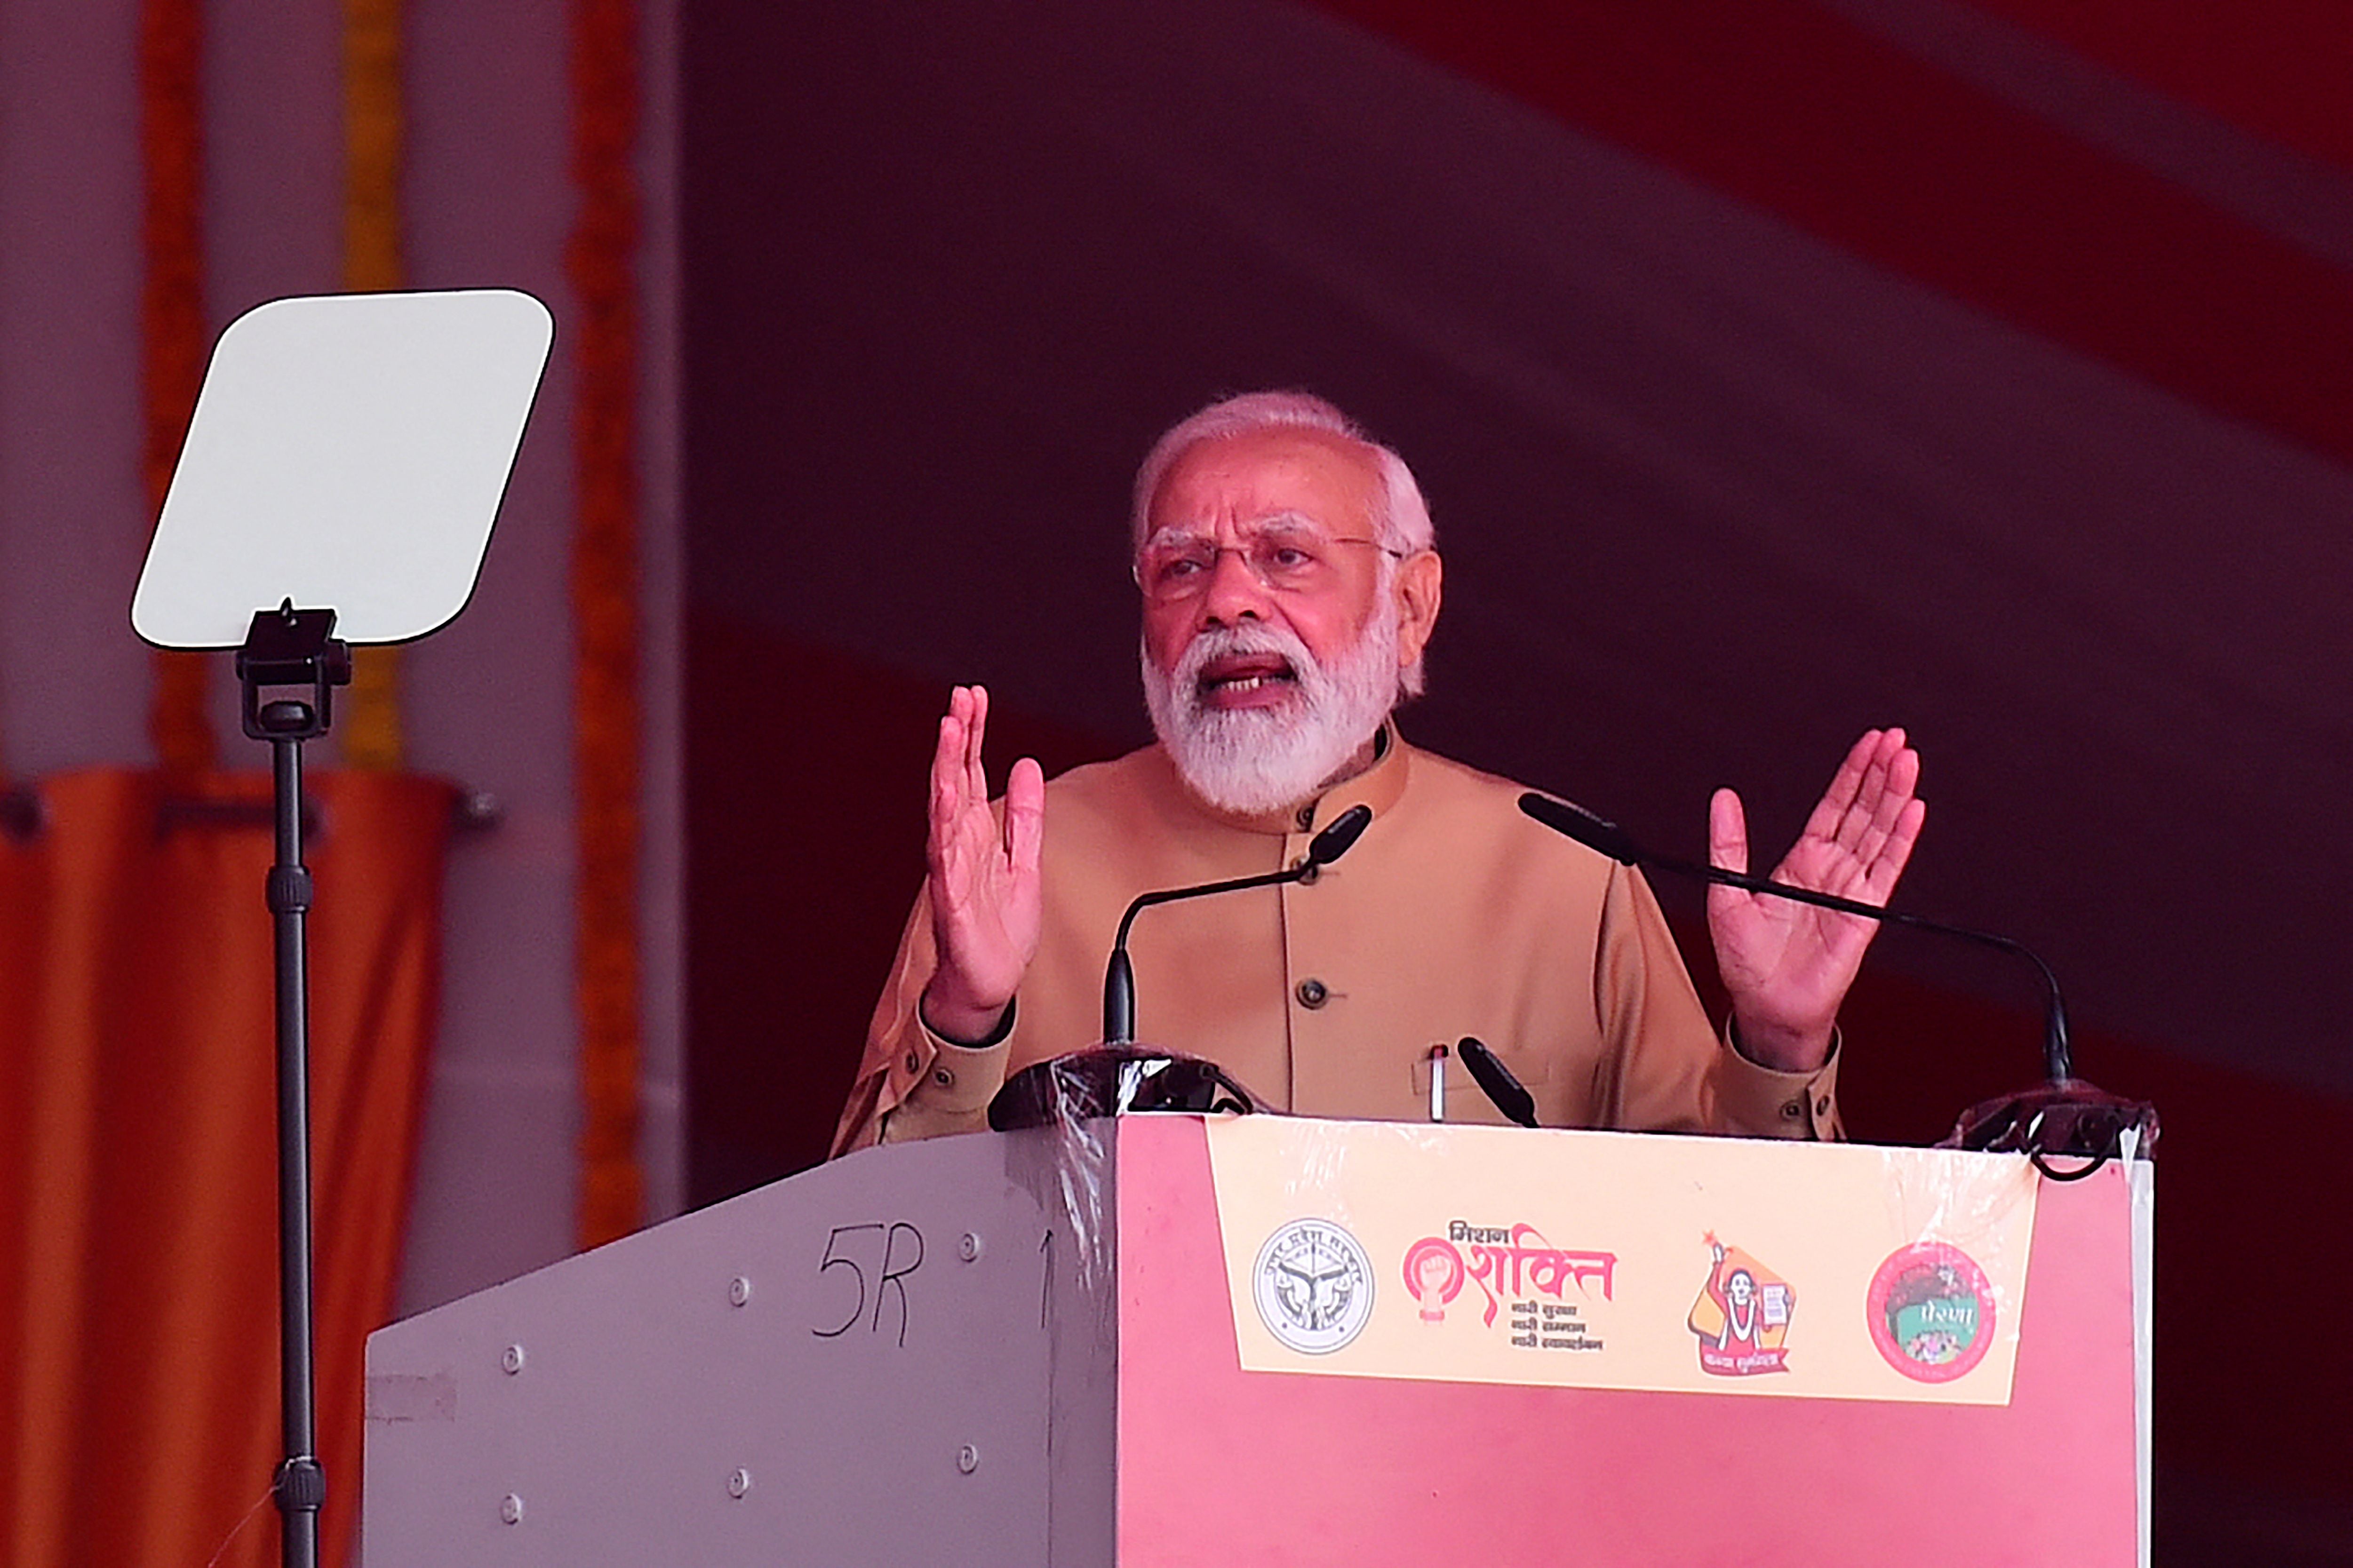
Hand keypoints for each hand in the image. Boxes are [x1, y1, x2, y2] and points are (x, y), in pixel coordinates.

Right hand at [921, 685, 1044, 1042]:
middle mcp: (958, 846)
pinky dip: (946, 833)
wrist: (989, 982)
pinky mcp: (954, 903)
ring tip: (950, 735)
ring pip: (946, 812)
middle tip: (960, 700)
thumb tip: (1026, 766)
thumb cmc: (998, 927)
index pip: (970, 772)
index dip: (972, 734)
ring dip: (946, 771)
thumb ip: (1025, 815)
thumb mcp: (1024, 859)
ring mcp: (953, 871)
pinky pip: (948, 864)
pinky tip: (948, 805)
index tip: (975, 697)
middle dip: (956, 739)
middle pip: (953, 781)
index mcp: (974, 833)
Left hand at [1706, 728, 1923, 1070]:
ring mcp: (1851, 890)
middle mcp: (1831, 871)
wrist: (1765, 1005)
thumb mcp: (1725, 893)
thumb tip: (1722, 799)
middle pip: (1863, 811)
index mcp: (1802, 862)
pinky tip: (1913, 809)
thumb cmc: (1747, 960)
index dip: (1852, 773)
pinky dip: (1901, 838)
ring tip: (1908, 760)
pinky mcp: (1864, 913)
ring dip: (1895, 796)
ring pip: (1879, 831)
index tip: (1869, 744)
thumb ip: (1728, 844)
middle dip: (1881, 773)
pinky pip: (1886, 869)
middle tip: (1896, 738)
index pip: (1834, 806)